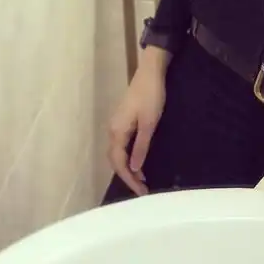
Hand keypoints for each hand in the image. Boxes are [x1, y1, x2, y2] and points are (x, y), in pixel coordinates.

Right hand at [107, 56, 166, 195]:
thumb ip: (141, 146)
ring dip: (127, 168)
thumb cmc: (151, 96)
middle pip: (115, 160)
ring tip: (141, 180)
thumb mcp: (149, 123)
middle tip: (142, 190)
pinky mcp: (123, 121)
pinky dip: (128, 157)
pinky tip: (138, 161)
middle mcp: (112, 130)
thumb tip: (135, 169)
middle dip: (127, 176)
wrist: (150, 72)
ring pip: (118, 153)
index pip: (119, 163)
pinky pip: (121, 145)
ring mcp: (116, 124)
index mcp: (117, 131)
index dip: (129, 179)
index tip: (142, 191)